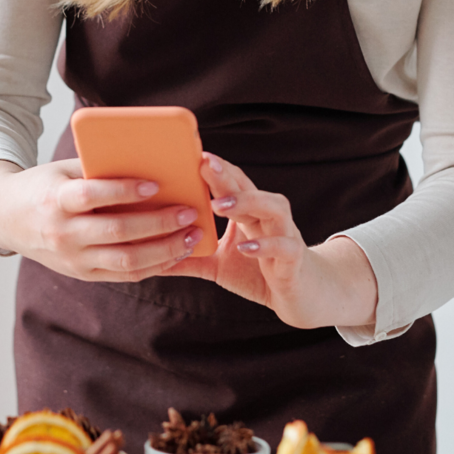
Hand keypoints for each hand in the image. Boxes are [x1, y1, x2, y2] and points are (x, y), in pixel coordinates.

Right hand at [0, 159, 201, 281]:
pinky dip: (154, 266)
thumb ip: (98, 171)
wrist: (6, 220)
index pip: (92, 196)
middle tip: (189, 213)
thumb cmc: (43, 188)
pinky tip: (175, 254)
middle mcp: (64, 234)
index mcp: (56, 201)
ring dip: (164, 251)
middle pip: (118, 233)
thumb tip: (147, 163)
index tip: (155, 185)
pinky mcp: (82, 275)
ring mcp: (74, 260)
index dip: (124, 191)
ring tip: (191, 237)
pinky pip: (125, 275)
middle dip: (159, 224)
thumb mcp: (62, 172)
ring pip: (126, 261)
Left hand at [162, 153, 377, 329]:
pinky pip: (282, 246)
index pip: (232, 183)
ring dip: (245, 203)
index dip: (214, 169)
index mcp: (250, 212)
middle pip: (248, 188)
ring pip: (270, 208)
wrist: (300, 297)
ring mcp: (284, 234)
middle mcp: (268, 216)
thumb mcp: (218, 266)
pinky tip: (245, 247)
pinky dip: (264, 245)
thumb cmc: (259, 274)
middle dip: (225, 176)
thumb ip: (189, 259)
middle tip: (203, 164)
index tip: (189, 156)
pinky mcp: (294, 258)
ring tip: (219, 204)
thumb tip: (152, 258)